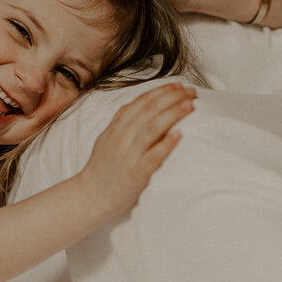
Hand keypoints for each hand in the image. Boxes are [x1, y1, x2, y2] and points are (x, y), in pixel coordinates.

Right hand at [81, 82, 195, 219]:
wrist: (90, 196)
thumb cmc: (102, 168)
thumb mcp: (106, 138)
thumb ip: (120, 121)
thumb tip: (133, 104)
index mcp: (116, 127)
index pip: (141, 102)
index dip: (161, 91)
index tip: (178, 85)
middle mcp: (121, 137)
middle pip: (149, 111)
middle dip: (172, 97)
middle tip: (191, 91)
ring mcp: (129, 155)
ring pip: (152, 128)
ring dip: (173, 114)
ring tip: (190, 105)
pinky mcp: (136, 174)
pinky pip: (153, 156)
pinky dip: (166, 144)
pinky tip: (180, 135)